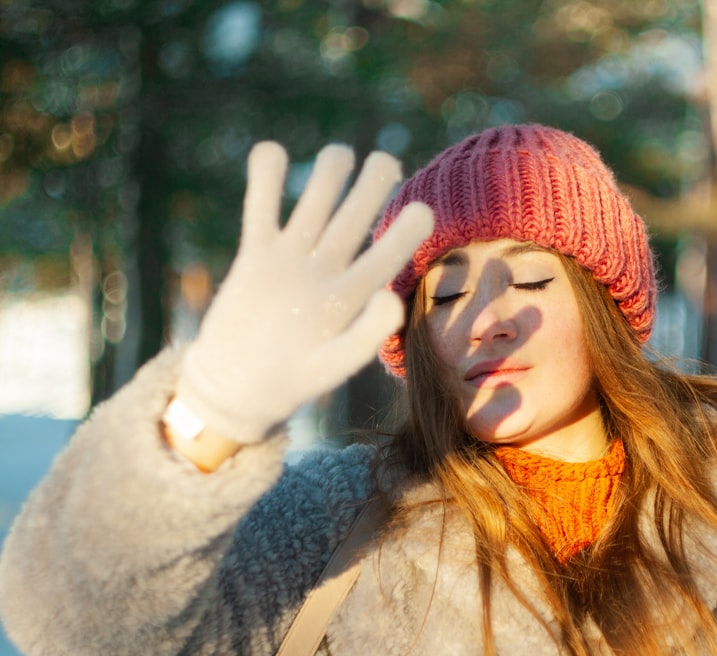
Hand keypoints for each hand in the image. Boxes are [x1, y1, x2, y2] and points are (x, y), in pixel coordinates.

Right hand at [174, 141, 432, 443]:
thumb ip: (365, 336)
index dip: (407, 231)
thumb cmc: (291, 381)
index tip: (424, 210)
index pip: (387, 255)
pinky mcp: (256, 254)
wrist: (237, 385)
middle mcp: (326, 269)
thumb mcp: (330, 367)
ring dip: (329, 173)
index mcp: (351, 295)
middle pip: (354, 215)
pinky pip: (262, 206)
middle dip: (373, 185)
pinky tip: (272, 153)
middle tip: (386, 162)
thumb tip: (392, 299)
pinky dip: (265, 177)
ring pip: (316, 202)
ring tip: (339, 156)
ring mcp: (291, 258)